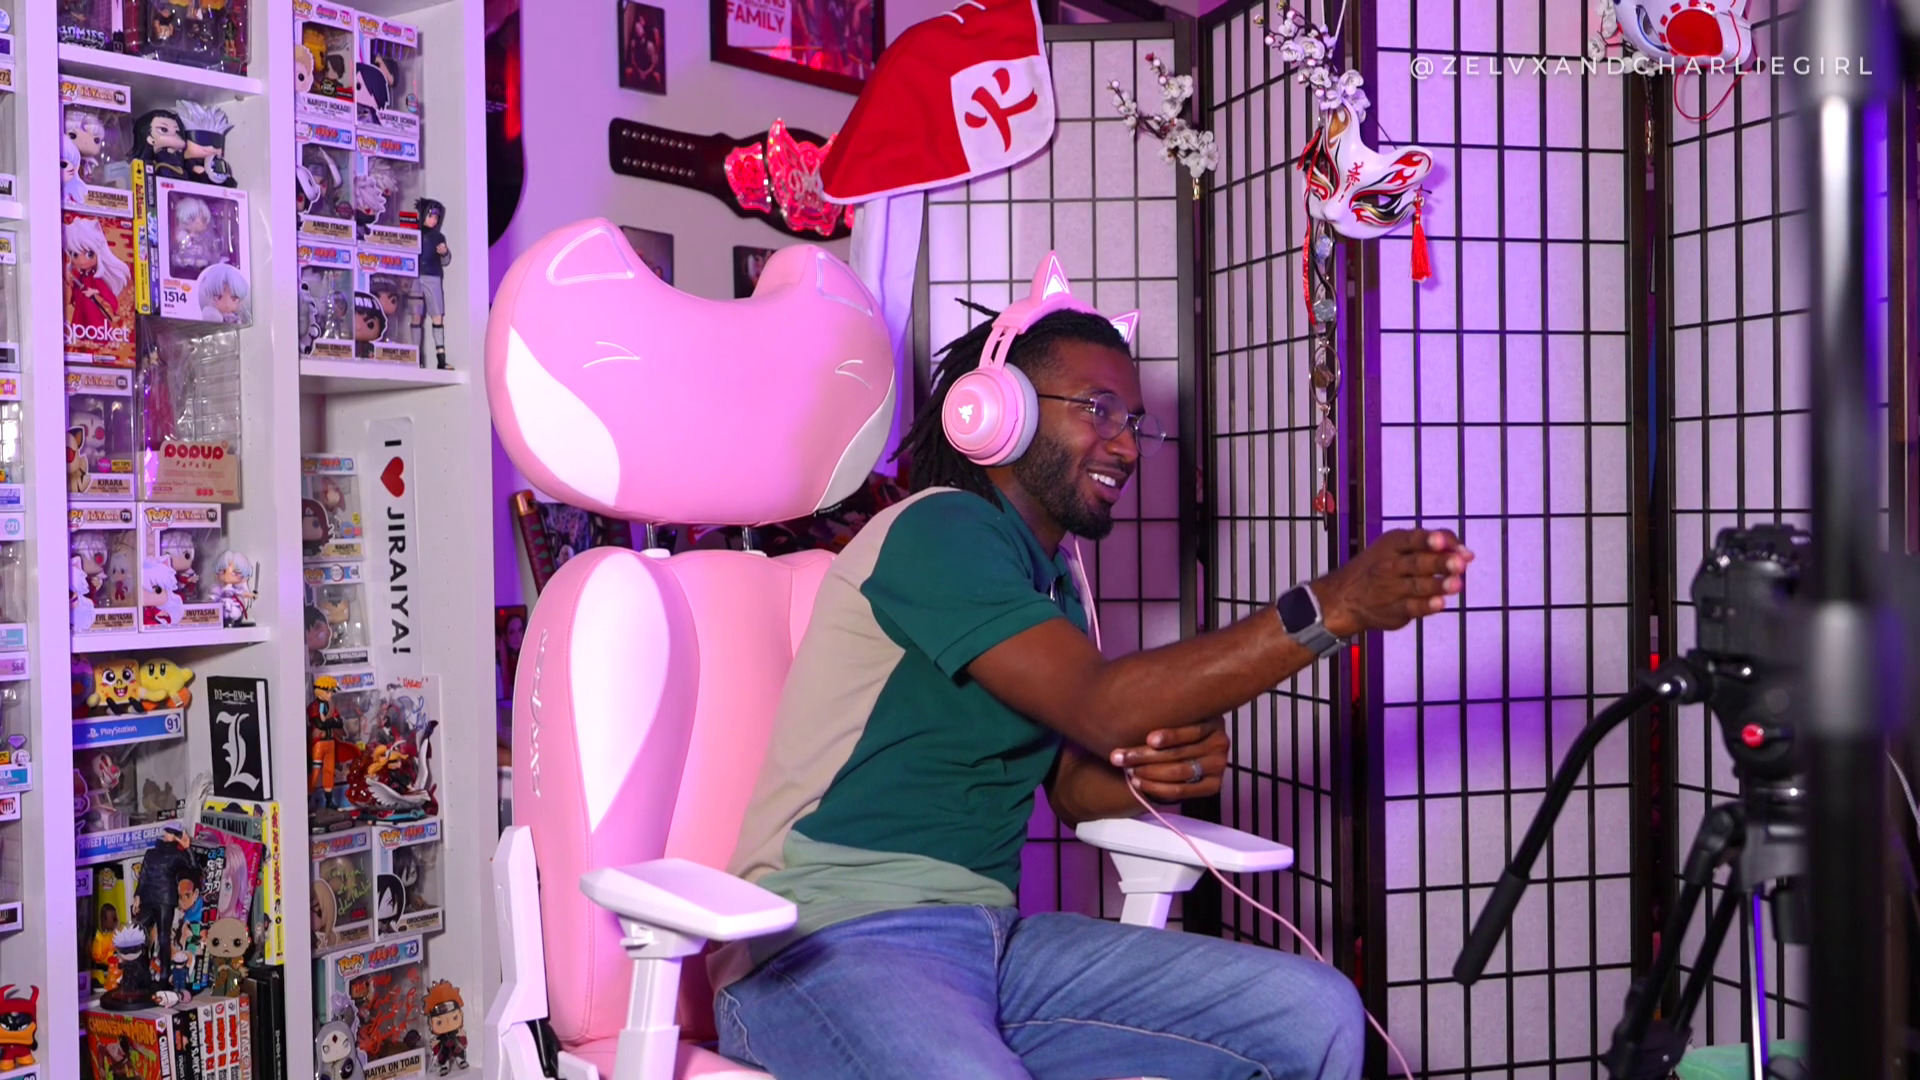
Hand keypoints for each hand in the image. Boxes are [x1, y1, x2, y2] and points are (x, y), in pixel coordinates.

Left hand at [1107, 718, 1228, 801]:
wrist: (1193, 755)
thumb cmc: (1176, 731)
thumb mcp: (1178, 717)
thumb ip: (1165, 715)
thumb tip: (1130, 707)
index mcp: (1213, 722)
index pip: (1192, 731)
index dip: (1170, 735)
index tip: (1148, 739)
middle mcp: (1220, 744)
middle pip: (1180, 753)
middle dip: (1144, 756)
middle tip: (1118, 757)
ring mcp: (1219, 767)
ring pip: (1178, 772)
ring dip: (1148, 772)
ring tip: (1127, 769)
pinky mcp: (1213, 787)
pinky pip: (1181, 791)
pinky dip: (1157, 788)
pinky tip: (1138, 782)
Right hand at [1313, 528, 1472, 637]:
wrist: (1345, 597)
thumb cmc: (1381, 566)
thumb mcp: (1398, 546)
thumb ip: (1433, 545)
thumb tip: (1468, 554)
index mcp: (1393, 544)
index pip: (1413, 539)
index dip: (1429, 540)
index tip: (1442, 541)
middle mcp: (1391, 565)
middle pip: (1418, 563)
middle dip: (1439, 562)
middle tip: (1459, 563)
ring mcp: (1391, 589)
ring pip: (1417, 586)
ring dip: (1438, 585)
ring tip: (1457, 584)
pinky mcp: (1395, 611)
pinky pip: (1412, 608)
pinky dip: (1426, 606)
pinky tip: (1440, 604)